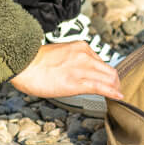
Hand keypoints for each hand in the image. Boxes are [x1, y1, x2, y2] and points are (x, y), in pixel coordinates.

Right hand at [9, 42, 123, 100]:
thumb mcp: (61, 53)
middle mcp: (85, 55)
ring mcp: (83, 67)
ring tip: (118, 95)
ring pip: (109, 78)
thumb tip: (80, 72)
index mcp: (81, 47)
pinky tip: (118, 97)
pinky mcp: (77, 82)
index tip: (108, 80)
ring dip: (115, 88)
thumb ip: (74, 60)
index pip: (101, 61)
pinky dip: (113, 93)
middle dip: (115, 82)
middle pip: (109, 70)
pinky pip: (101, 87)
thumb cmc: (36, 62)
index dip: (107, 73)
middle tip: (117, 90)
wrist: (24, 64)